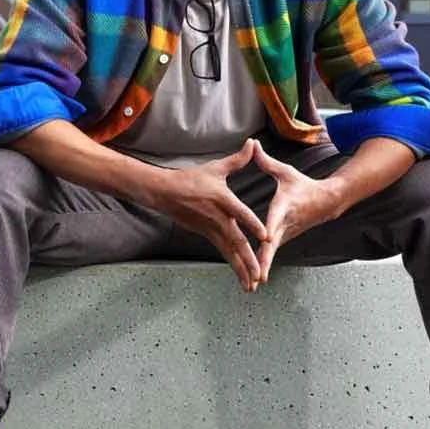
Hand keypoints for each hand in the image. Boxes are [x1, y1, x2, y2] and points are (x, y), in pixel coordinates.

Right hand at [141, 142, 268, 291]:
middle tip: (260, 274)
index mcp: (223, 200)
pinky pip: (223, 252)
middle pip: (236, 241)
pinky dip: (233, 265)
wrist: (163, 192)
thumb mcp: (215, 168)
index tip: (265, 237)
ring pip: (229, 252)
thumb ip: (238, 159)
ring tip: (252, 285)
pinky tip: (242, 278)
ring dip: (241, 269)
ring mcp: (211, 229)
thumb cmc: (190, 179)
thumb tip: (253, 143)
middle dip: (249, 260)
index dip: (253, 225)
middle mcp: (218, 218)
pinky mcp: (207, 235)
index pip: (241, 214)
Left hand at [248, 145, 343, 289]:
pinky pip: (270, 253)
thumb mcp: (285, 172)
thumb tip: (253, 144)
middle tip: (257, 276)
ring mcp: (286, 234)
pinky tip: (251, 278)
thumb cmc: (303, 185)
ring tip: (251, 284)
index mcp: (284, 207)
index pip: (274, 219)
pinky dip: (262, 266)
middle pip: (272, 245)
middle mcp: (286, 224)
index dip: (269, 229)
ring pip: (271, 254)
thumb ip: (266, 162)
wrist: (327, 202)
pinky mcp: (284, 239)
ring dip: (262, 268)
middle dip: (264, 261)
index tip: (265, 240)